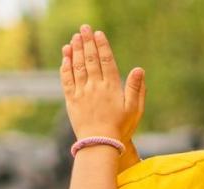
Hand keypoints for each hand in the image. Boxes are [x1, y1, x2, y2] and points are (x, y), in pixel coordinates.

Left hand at [59, 25, 145, 142]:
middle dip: (86, 42)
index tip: (98, 34)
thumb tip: (139, 69)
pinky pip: (66, 81)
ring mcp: (82, 93)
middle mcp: (95, 87)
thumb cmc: (120, 128)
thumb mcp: (134, 109)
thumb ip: (136, 88)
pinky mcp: (71, 101)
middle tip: (84, 28)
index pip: (106, 61)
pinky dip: (65, 68)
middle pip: (90, 60)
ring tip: (73, 39)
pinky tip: (65, 58)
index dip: (102, 46)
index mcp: (111, 87)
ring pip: (77, 68)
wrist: (99, 144)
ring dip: (74, 51)